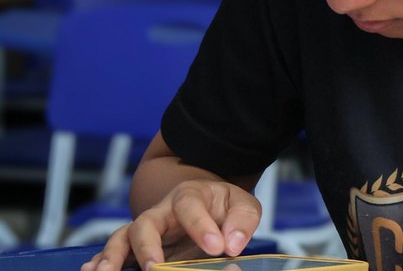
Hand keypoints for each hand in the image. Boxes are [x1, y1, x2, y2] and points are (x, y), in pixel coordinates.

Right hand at [80, 180, 261, 270]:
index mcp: (189, 195)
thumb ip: (242, 220)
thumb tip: (232, 244)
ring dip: (112, 257)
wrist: (211, 204)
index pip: (189, 206)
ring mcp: (147, 231)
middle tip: (155, 268)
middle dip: (147, 246)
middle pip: (145, 223)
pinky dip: (101, 261)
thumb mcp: (243, 206)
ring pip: (121, 239)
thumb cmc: (225, 206)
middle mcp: (161, 212)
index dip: (200, 227)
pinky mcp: (139, 248)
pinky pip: (116, 252)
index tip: (217, 248)